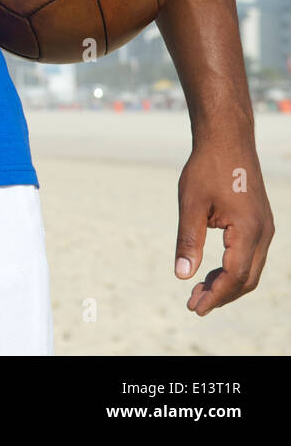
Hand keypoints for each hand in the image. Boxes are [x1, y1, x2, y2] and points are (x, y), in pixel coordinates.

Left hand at [175, 135, 274, 314]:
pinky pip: (251, 255)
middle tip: (193, 304)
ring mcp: (265, 227)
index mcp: (248, 229)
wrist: (227, 139)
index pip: (234, 275)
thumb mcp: (190, 204)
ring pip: (251, 269)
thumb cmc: (206, 168)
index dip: (215, 295)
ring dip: (227, 284)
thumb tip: (181, 275)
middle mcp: (263, 232)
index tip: (194, 307)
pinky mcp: (260, 222)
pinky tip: (211, 271)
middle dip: (221, 295)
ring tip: (198, 291)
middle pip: (247, 278)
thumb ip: (188, 241)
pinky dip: (233, 269)